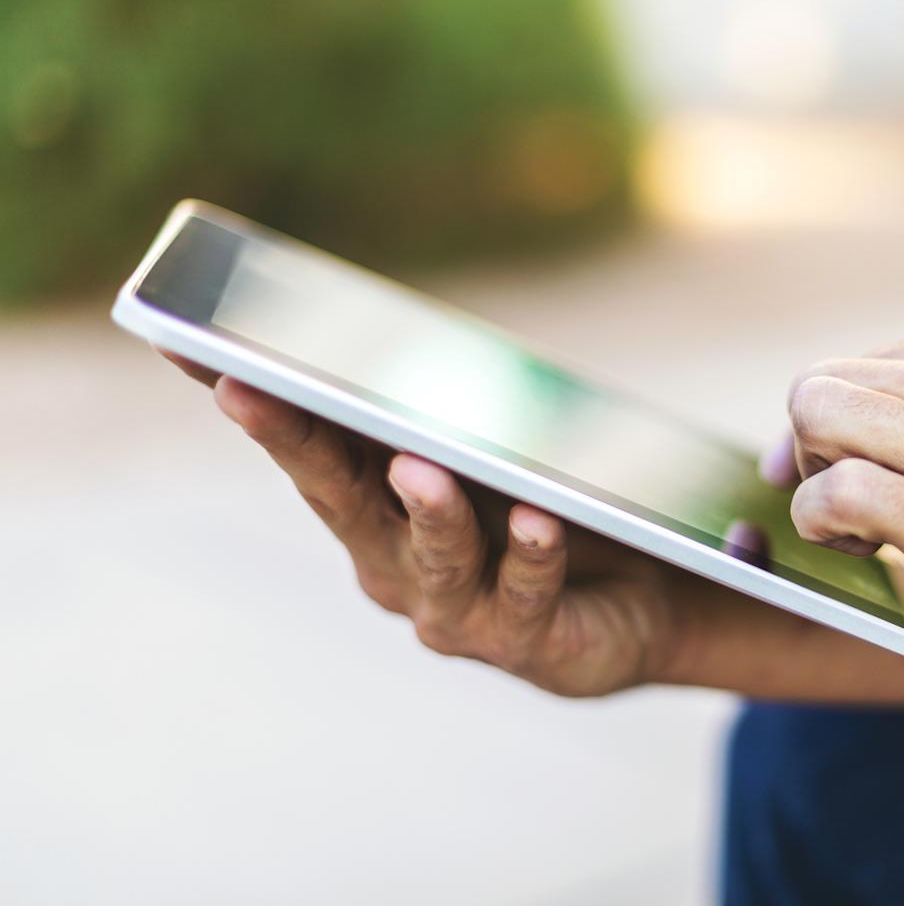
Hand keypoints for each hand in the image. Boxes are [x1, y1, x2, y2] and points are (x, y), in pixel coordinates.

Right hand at [163, 353, 700, 696]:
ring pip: (433, 554)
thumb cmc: (556, 511)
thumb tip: (411, 333)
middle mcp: (396, 563)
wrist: (646, 605)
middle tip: (246, 388)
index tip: (188, 342)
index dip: (254, 399)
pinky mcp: (523, 639)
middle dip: (292, 441)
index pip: (307, 445)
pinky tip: (537, 519)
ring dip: (427, 509)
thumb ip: (452, 411)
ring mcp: (453, 609)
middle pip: (340, 496)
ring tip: (420, 464)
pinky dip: (531, 553)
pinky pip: (525, 591)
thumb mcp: (498, 455)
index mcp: (376, 509)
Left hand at [767, 298, 903, 673]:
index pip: (879, 359)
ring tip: (845, 525)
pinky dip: (821, 524)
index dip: (852, 416)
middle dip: (814, 442)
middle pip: (829, 383)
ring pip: (814, 419)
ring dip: (809, 476)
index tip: (847, 456)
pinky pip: (831, 498)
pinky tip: (857, 551)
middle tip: (835, 489)